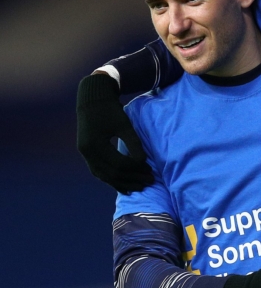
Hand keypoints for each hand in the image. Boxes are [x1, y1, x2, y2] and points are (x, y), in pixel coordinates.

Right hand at [76, 74, 153, 192]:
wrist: (92, 99)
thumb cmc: (110, 110)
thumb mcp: (124, 125)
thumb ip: (133, 143)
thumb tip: (143, 162)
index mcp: (95, 144)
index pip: (119, 164)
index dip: (136, 169)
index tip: (150, 170)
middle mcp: (87, 152)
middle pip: (111, 173)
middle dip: (131, 179)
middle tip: (149, 182)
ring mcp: (85, 154)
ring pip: (104, 176)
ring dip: (122, 183)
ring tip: (138, 188)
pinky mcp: (87, 154)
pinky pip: (99, 172)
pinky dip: (111, 179)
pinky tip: (122, 186)